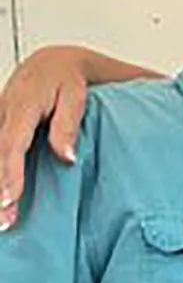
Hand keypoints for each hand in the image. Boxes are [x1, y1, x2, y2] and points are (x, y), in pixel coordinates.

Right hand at [0, 46, 88, 229]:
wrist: (51, 62)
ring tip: (0, 219)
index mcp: (22, 107)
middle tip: (4, 221)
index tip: (10, 198)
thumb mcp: (76, 96)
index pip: (12, 144)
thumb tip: (67, 157)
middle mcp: (2, 114)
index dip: (9, 173)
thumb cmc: (67, 80)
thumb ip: (68, 126)